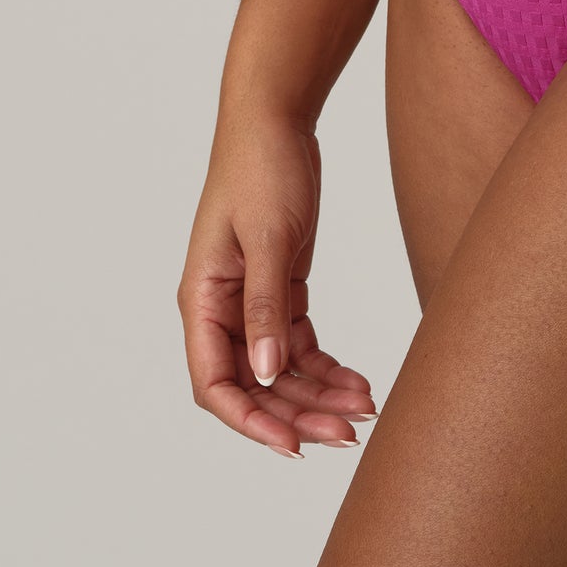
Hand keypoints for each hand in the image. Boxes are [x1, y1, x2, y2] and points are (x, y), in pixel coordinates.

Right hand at [178, 113, 376, 457]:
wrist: (277, 120)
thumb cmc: (261, 168)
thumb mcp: (268, 236)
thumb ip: (264, 306)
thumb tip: (266, 375)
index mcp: (201, 300)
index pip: (216, 384)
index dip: (251, 421)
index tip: (292, 445)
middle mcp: (222, 309)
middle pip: (256, 385)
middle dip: (299, 413)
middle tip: (348, 434)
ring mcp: (251, 302)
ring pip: (282, 370)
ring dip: (319, 395)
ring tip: (365, 410)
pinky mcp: (280, 290)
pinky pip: (300, 345)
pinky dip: (327, 366)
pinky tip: (359, 381)